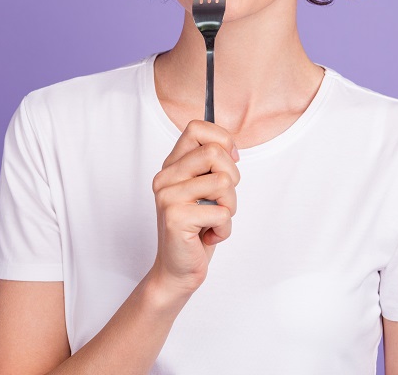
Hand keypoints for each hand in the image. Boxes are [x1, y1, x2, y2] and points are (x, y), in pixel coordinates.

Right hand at [147, 120, 240, 296]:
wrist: (178, 270)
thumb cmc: (197, 229)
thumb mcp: (205, 190)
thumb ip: (211, 166)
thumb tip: (231, 147)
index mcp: (172, 166)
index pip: (196, 128)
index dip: (222, 140)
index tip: (231, 161)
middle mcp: (165, 177)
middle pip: (214, 152)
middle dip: (232, 178)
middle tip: (222, 201)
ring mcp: (168, 196)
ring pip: (223, 182)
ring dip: (230, 206)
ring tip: (214, 220)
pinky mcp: (175, 217)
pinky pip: (222, 213)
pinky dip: (225, 229)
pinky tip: (209, 237)